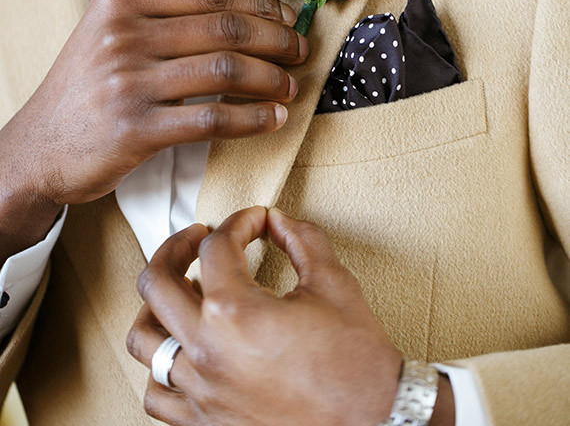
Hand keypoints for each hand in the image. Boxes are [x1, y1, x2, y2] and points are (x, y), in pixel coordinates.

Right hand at [0, 0, 305, 256]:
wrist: (38, 146)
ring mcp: (128, 81)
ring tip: (290, 87)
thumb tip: (244, 14)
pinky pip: (213, 120)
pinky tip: (272, 119)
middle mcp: (124, 34)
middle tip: (298, 51)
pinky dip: (253, 119)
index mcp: (122, 1)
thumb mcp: (110, 33)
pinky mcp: (136, 129)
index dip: (259, 3)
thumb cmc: (85, 88)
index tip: (286, 16)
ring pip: (227, 71)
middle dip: (276, 39)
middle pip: (226, 28)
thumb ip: (165, 17)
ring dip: (271, 79)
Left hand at [127, 207, 404, 425]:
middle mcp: (207, 351)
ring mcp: (201, 391)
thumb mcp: (333, 284)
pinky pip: (157, 395)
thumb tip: (279, 222)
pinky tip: (182, 350)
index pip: (217, 246)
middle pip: (158, 281)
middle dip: (177, 246)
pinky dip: (161, 368)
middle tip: (197, 238)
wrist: (374, 423)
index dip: (240, 222)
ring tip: (178, 291)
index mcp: (236, 312)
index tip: (256, 222)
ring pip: (143, 339)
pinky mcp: (205, 423)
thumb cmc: (356, 363)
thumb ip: (302, 240)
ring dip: (156, 306)